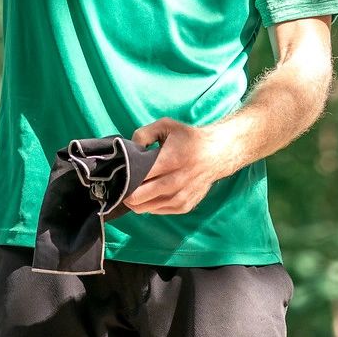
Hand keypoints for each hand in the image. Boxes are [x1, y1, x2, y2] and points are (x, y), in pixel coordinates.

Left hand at [123, 118, 239, 215]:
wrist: (217, 153)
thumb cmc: (188, 138)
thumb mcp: (166, 126)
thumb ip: (143, 134)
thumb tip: (129, 151)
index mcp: (170, 160)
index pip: (139, 177)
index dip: (125, 177)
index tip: (120, 174)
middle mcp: (177, 181)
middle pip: (140, 197)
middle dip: (126, 193)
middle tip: (122, 185)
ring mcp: (182, 196)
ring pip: (147, 208)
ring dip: (136, 202)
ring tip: (132, 191)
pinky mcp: (186, 206)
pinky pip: (159, 211)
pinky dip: (149, 206)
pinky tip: (148, 195)